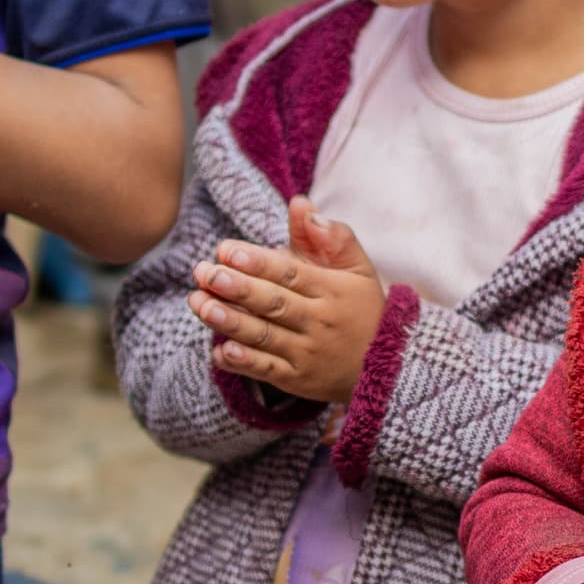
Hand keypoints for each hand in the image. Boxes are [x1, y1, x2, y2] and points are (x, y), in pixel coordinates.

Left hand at [192, 195, 387, 400]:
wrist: (384, 366)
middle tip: (203, 273)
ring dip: (229, 321)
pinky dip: (242, 362)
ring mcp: (307, 354)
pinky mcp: (297, 380)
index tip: (226, 251)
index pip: (291, 274)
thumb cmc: (362, 308)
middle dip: (236, 288)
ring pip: (264, 336)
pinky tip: (218, 349)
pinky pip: (267, 371)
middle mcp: (319, 323)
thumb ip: (331, 236)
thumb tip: (300, 203)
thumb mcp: (358, 268)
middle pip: (273, 303)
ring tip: (199, 304)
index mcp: (333, 291)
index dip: (258, 262)